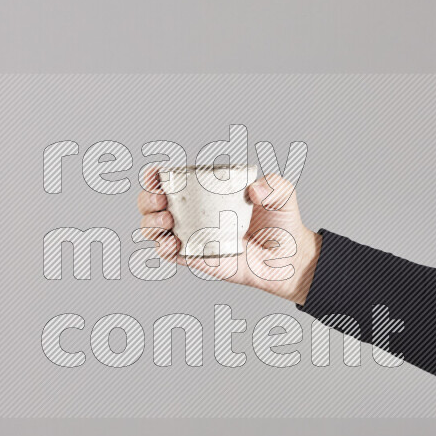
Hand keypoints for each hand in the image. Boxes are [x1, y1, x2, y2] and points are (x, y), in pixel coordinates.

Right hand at [136, 169, 321, 304]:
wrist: (289, 256)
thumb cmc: (281, 222)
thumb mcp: (282, 193)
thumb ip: (273, 185)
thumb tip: (254, 190)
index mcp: (205, 193)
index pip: (171, 181)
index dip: (154, 177)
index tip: (155, 176)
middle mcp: (193, 213)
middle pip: (152, 204)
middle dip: (146, 200)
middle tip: (161, 201)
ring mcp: (192, 236)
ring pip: (153, 229)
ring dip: (149, 223)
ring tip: (166, 221)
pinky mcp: (196, 258)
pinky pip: (170, 255)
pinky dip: (163, 248)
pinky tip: (171, 244)